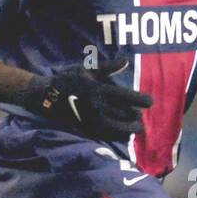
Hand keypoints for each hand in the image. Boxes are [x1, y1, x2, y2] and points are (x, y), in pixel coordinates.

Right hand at [25, 58, 152, 141]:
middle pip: (127, 116)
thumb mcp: (86, 69)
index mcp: (99, 90)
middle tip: (140, 114)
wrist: (45, 97)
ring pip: (121, 129)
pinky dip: (120, 134)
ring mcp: (93, 121)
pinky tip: (124, 132)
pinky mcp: (88, 130)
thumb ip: (108, 67)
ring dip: (131, 127)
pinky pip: (109, 136)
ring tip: (137, 125)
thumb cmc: (67, 80)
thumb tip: (126, 61)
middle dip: (137, 116)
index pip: (128, 98)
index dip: (142, 100)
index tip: (150, 101)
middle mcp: (98, 107)